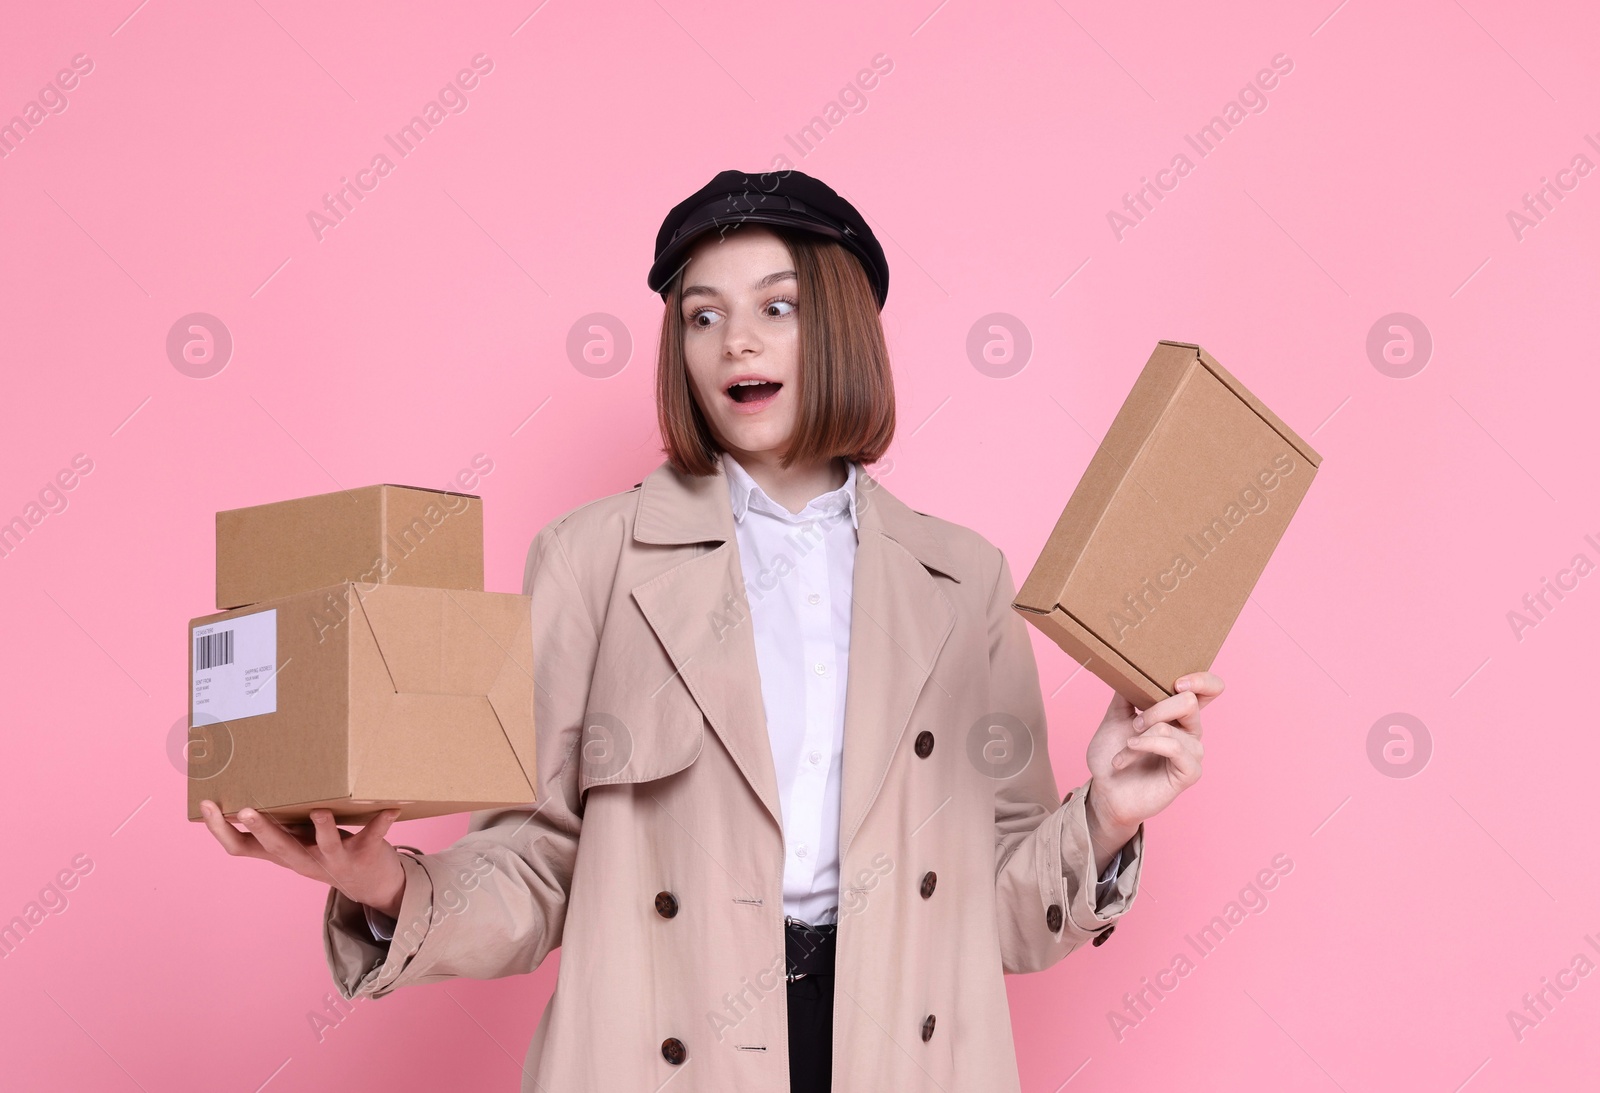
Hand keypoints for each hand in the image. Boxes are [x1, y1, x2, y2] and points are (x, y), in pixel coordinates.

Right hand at [198, 799, 407, 917]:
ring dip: (322, 829)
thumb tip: (252, 784)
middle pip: (278, 848)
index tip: (206, 805)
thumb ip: (281, 820)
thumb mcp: (298, 839)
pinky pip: (372, 837)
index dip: (221, 830)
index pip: (241, 847)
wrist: (372, 884)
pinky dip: (381, 822)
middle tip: (245, 809)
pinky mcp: (365, 854)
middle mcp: (305, 859)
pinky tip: (391, 807)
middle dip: (261, 828)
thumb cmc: (328, 849)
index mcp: (284, 853)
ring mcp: (335, 859)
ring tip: (320, 810)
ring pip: (325, 846)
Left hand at [1082, 672, 1223, 863]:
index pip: (1208, 689)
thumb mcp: (1115, 716)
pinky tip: (1128, 754)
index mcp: (1178, 713)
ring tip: (1126, 746)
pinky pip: (1174, 748)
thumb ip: (1126, 693)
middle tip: (1134, 724)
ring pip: (1173, 726)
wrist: (1105, 790)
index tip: (1177, 681)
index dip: (1202, 680)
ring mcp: (1192, 751)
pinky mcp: (1189, 772)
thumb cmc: (1112, 753)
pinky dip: (1146, 746)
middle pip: (1190, 701)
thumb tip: (1129, 668)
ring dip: (1141, 734)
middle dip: (1155, 709)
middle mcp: (1190, 730)